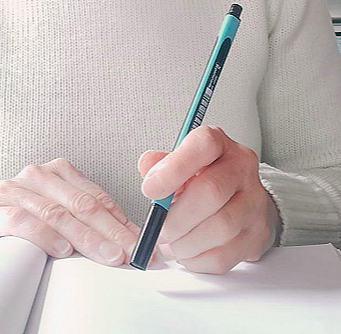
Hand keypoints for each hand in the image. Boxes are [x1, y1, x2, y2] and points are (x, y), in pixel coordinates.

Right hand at [0, 158, 139, 265]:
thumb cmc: (26, 222)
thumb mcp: (62, 218)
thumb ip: (91, 224)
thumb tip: (132, 241)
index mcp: (58, 172)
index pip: (97, 197)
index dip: (122, 222)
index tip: (141, 245)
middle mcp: (37, 175)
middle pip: (81, 205)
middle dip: (110, 232)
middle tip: (129, 253)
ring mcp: (13, 190)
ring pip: (57, 213)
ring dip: (85, 237)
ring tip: (107, 255)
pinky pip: (21, 221)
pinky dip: (44, 235)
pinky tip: (61, 249)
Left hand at [139, 126, 281, 273]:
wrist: (241, 200)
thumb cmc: (205, 179)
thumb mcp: (181, 163)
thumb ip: (161, 164)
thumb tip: (148, 168)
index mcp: (220, 145)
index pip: (204, 145)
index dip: (174, 167)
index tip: (150, 188)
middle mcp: (241, 168)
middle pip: (211, 191)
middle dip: (176, 217)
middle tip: (159, 229)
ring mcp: (254, 202)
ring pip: (220, 227)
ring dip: (186, 243)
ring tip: (171, 243)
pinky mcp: (256, 235)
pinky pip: (225, 255)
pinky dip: (198, 260)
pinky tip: (187, 253)